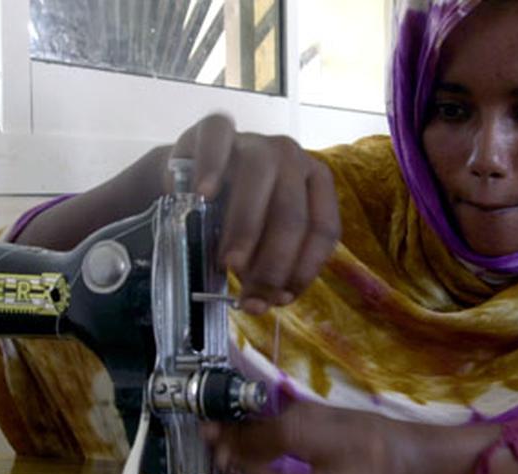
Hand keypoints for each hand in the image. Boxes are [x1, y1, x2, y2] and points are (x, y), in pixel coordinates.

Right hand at [169, 114, 340, 314]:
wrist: (194, 177)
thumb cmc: (235, 212)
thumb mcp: (260, 240)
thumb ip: (268, 266)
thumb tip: (267, 302)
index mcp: (316, 183)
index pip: (323, 229)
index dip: (304, 269)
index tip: (280, 298)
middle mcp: (293, 157)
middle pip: (292, 213)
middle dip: (272, 261)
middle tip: (249, 292)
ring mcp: (255, 140)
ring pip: (259, 179)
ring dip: (246, 228)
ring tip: (229, 263)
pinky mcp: (216, 128)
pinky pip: (217, 141)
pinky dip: (211, 168)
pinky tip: (203, 195)